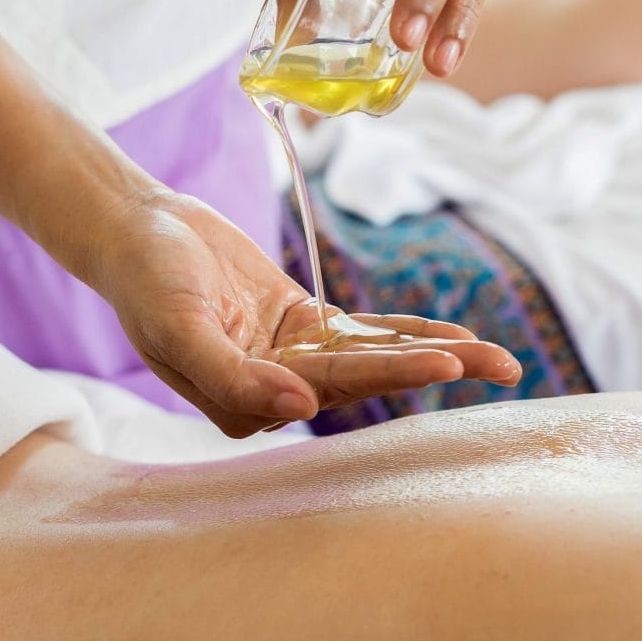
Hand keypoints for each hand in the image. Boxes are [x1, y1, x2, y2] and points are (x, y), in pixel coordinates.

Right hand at [89, 188, 521, 437]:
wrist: (136, 229)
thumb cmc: (147, 280)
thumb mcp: (178, 326)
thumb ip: (232, 376)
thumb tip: (298, 411)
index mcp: (245, 403)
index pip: (330, 390)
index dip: (390, 376)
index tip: (444, 363)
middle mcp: (276, 390)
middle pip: (368, 381)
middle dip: (437, 371)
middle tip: (504, 367)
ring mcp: (293, 357)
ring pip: (375, 358)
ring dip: (436, 355)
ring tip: (501, 359)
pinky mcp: (303, 325)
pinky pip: (364, 332)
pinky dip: (407, 332)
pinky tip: (456, 336)